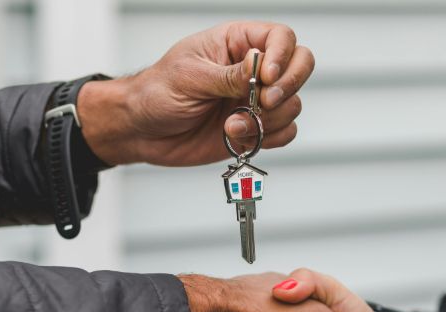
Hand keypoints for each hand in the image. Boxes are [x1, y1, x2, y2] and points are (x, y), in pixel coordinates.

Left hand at [77, 22, 314, 165]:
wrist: (145, 132)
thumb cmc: (158, 93)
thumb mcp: (190, 76)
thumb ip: (228, 75)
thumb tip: (261, 67)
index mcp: (236, 44)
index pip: (281, 38)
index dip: (283, 56)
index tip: (266, 78)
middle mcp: (252, 72)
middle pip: (300, 67)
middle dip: (288, 88)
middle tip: (263, 103)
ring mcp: (255, 102)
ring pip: (292, 106)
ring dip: (268, 121)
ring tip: (231, 127)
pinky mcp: (254, 130)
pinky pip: (284, 133)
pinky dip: (270, 139)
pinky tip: (239, 139)